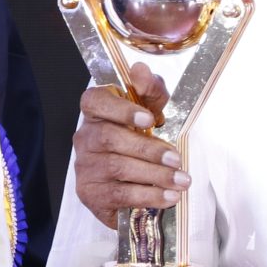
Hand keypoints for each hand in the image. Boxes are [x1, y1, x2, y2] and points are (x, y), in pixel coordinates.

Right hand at [72, 63, 189, 227]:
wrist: (129, 183)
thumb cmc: (138, 140)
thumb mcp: (151, 112)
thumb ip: (150, 91)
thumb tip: (140, 70)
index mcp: (96, 112)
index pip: (95, 102)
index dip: (121, 109)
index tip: (149, 119)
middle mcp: (85, 138)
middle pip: (110, 139)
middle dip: (148, 149)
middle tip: (177, 159)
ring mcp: (85, 167)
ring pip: (117, 168)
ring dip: (154, 175)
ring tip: (181, 181)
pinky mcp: (91, 194)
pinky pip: (119, 195)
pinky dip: (147, 196)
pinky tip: (168, 197)